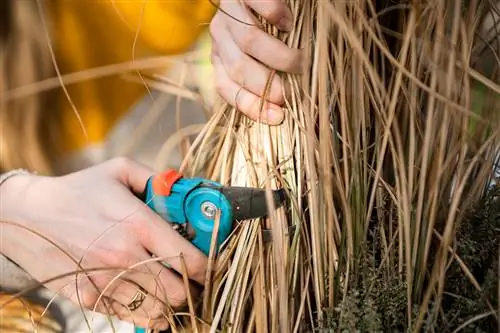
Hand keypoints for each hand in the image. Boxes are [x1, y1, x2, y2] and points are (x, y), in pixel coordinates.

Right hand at [0, 158, 206, 329]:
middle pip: (178, 291)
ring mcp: (105, 280)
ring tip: (174, 293)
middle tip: (193, 282)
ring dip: (172, 305)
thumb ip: (156, 177)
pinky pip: (129, 316)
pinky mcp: (88, 297)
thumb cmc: (77, 191)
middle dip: (192, 289)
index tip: (211, 268)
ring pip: (157, 309)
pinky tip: (149, 301)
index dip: (208, 268)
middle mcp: (125, 255)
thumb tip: (184, 186)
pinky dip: (145, 313)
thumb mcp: (118, 170)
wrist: (25, 215)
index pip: (190, 258)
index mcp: (138, 223)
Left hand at [210, 0, 302, 124]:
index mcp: (221, 57)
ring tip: (300, 62)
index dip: (252, 106)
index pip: (227, 87)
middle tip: (292, 93)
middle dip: (268, 85)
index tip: (278, 117)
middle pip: (239, 68)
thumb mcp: (257, 58)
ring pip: (249, 41)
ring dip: (278, 57)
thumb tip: (283, 112)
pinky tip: (290, 24)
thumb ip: (265, 78)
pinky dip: (277, 16)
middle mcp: (220, 36)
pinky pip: (259, 5)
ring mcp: (229, 12)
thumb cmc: (263, 28)